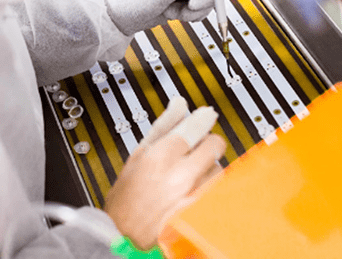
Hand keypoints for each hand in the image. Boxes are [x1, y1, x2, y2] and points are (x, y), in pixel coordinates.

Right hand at [104, 97, 225, 249]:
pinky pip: (218, 189)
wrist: (123, 235)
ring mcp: (193, 195)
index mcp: (162, 156)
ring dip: (209, 167)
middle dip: (207, 142)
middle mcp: (180, 175)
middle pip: (214, 144)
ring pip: (218, 167)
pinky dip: (210, 186)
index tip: (205, 115)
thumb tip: (179, 105)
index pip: (197, 125)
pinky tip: (194, 189)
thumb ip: (163, 125)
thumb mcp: (138, 153)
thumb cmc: (126, 197)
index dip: (203, 118)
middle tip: (196, 147)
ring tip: (190, 174)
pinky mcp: (201, 212)